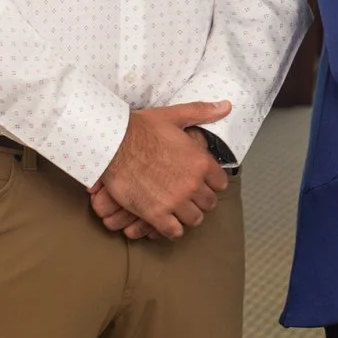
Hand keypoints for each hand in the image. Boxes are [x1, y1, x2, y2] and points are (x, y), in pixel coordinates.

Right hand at [95, 101, 232, 238]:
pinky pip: (173, 231)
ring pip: (194, 219)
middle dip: (201, 201)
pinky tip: (166, 222)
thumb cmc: (141, 128)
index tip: (203, 182)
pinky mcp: (155, 214)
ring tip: (179, 211)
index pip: (220, 183)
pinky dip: (172, 229)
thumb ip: (202, 112)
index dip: (212, 183)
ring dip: (188, 216)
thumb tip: (226, 106)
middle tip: (189, 197)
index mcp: (200, 162)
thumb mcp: (175, 116)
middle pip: (209, 203)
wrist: (111, 144)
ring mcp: (174, 201)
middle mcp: (192, 184)